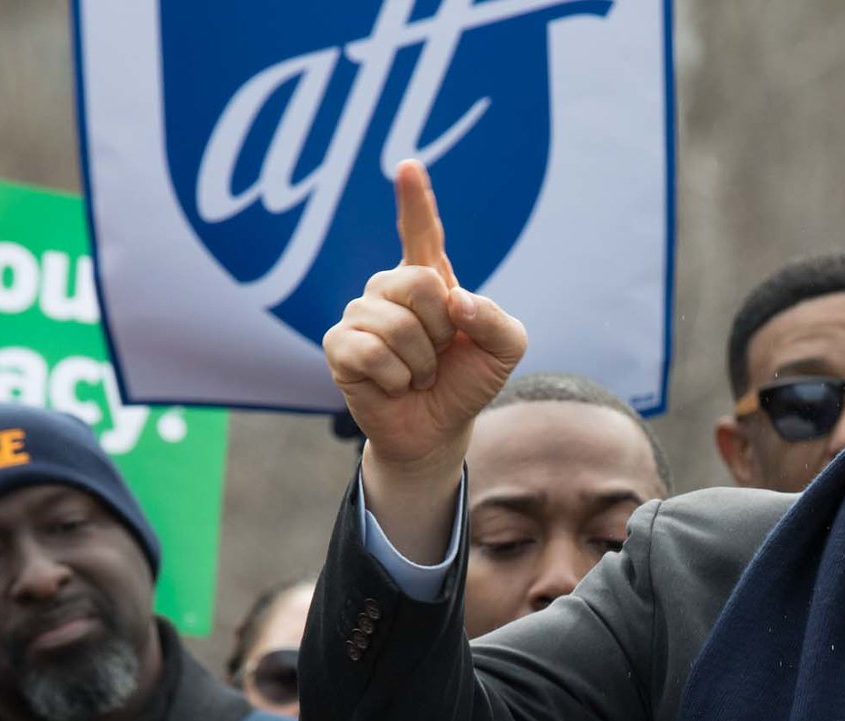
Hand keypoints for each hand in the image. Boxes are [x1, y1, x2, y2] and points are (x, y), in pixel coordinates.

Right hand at [324, 161, 527, 471]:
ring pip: (396, 325)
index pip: (423, 233)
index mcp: (430, 279)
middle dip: (441, 330)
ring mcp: (360, 314)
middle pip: (420, 283)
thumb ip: (498, 320)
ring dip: (420, 363)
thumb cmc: (468, 381)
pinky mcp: (339, 346)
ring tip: (418, 374)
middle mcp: (389, 288)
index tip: (408, 166)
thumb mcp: (505, 350)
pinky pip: (370, 353)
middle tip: (439, 355)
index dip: (415, 201)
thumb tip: (456, 302)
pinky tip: (395, 386)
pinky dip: (396, 379)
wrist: (438, 430)